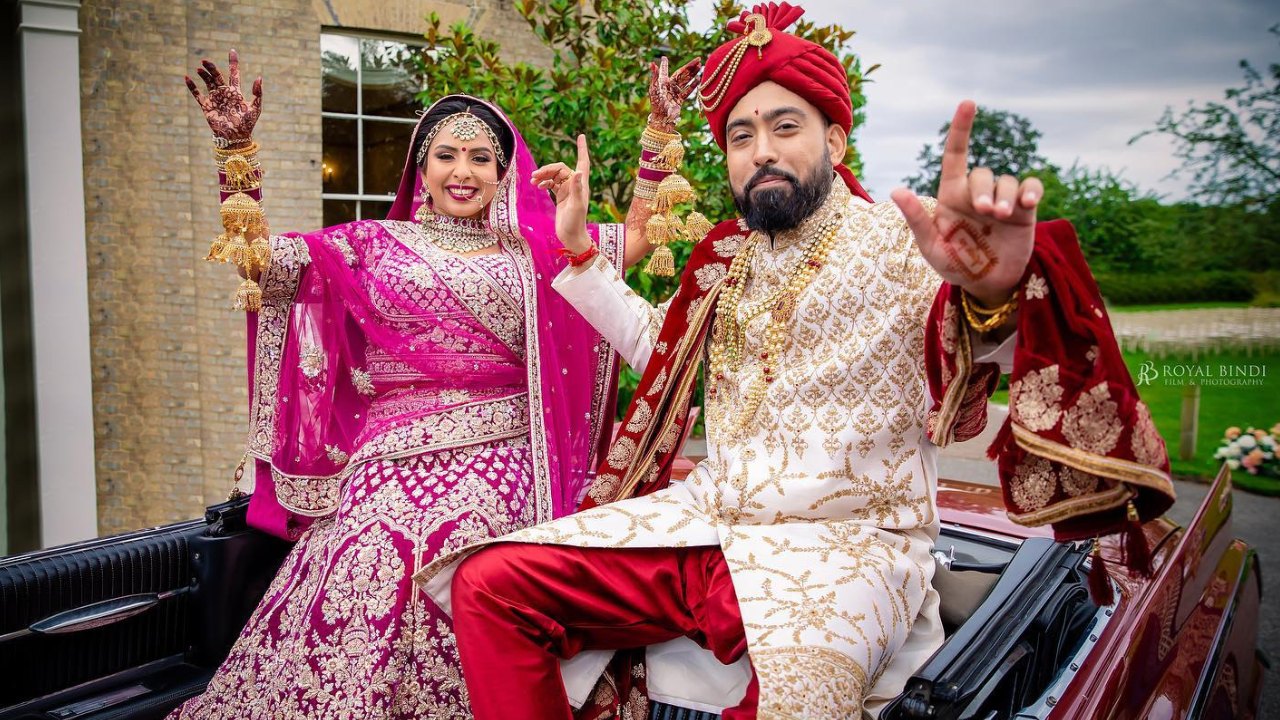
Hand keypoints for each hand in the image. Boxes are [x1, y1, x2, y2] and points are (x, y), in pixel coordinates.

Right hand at [185, 50, 262, 140]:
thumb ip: (257, 93)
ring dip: (203, 75)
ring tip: (199, 68)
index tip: (232, 51)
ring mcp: (215, 99)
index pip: (234, 73)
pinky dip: (192, 87)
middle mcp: (224, 93)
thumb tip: (259, 77)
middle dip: (211, 67)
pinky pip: (197, 94)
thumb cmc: (247, 124)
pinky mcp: (206, 106)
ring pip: (207, 82)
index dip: (233, 62)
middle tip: (205, 61)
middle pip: (217, 76)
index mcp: (236, 92)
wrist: (235, 137)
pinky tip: (187, 78)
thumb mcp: (255, 108)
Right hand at [533, 135, 592, 253]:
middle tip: (534, 176)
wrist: (571, 237)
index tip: (581, 136)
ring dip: (544, 175)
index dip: (582, 149)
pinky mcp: (561, 196)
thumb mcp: (576, 206)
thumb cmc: (575, 223)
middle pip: (561, 169)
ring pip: (555, 176)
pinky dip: (544, 182)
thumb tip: (578, 171)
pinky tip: (537, 185)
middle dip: (548, 169)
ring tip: (533, 181)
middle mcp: (575, 185)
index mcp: (581, 185)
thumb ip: (576, 189)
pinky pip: (552, 184)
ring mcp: (568, 190)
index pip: (583, 162)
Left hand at [647, 56, 701, 131]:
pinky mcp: (680, 100)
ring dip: (693, 73)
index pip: (665, 70)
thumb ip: (655, 76)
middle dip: (689, 66)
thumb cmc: (657, 104)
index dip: (664, 64)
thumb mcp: (655, 89)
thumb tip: (652, 63)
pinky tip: (699, 79)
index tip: (663, 57)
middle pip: (681, 74)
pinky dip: (693, 85)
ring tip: (700, 66)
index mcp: (662, 83)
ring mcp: (675, 93)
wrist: (663, 119)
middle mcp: (669, 86)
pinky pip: (687, 91)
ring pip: (686, 80)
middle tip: (698, 59)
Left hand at [891, 101, 1041, 306]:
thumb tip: (896, 191)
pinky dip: (1030, 191)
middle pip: (984, 174)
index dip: (961, 129)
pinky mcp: (1024, 211)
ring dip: (1006, 196)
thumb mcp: (931, 247)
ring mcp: (1002, 201)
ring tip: (1001, 217)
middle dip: (986, 190)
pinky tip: (1026, 204)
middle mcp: (977, 193)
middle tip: (986, 211)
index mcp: (951, 196)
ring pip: (1007, 181)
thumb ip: (917, 220)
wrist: (985, 284)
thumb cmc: (954, 265)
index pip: (955, 155)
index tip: (968, 104)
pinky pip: (1030, 187)